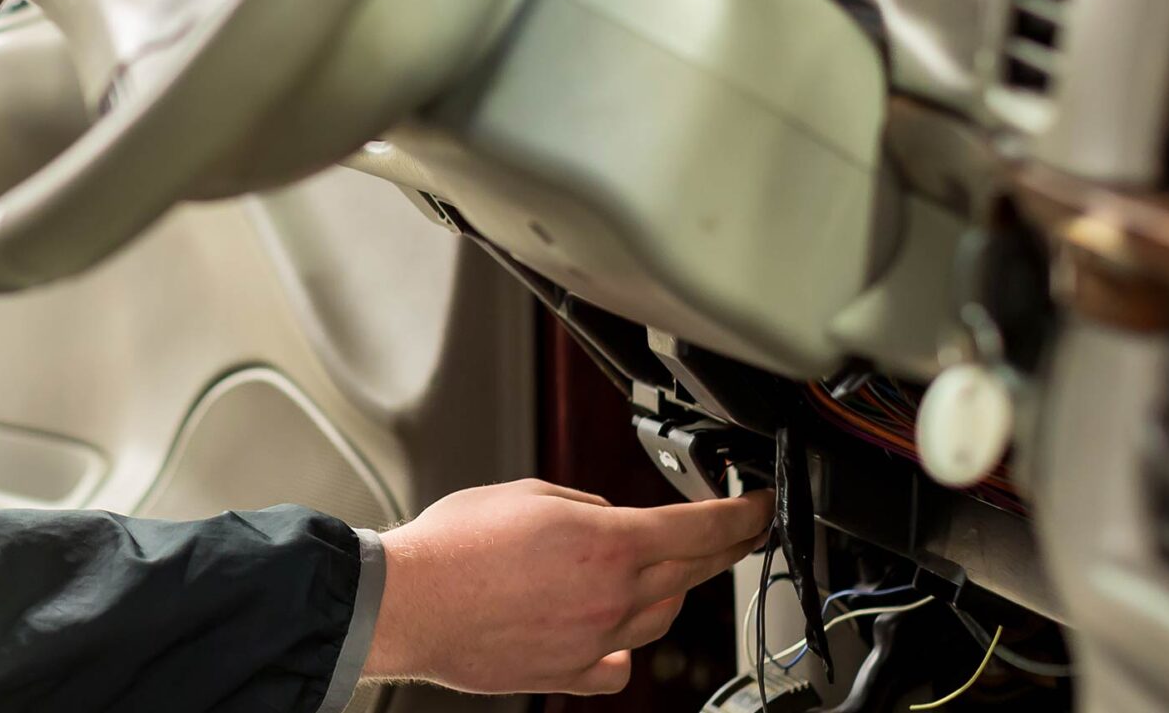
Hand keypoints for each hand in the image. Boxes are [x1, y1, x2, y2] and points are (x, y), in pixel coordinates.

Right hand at [364, 480, 771, 694]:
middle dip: (723, 549)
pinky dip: (623, 645)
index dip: (744, 515)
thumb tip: (608, 520)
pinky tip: (612, 630)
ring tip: (666, 573)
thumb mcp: (529, 495)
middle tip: (736, 533)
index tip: (759, 507)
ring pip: (662, 619)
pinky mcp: (569, 673)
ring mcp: (595, 641)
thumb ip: (586, 506)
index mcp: (609, 543)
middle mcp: (613, 597)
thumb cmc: (454, 547)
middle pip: (693, 573)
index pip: (704, 529)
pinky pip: (618, 663)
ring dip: (672, 592)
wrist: (409, 603)